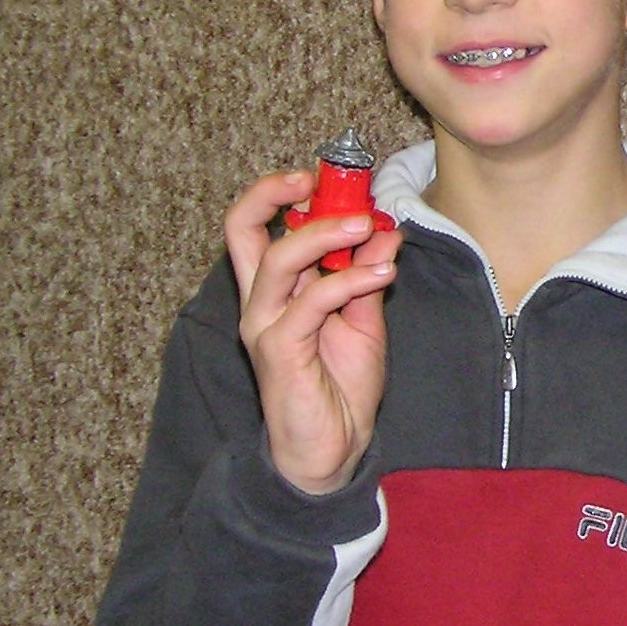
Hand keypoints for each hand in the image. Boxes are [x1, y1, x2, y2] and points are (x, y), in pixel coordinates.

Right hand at [228, 169, 402, 495]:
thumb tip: (385, 232)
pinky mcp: (278, 350)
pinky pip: (311, 302)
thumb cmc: (340, 387)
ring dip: (326, 234)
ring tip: (368, 226)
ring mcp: (264, 325)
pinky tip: (382, 274)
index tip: (320, 175)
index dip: (276, 193)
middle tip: (325, 181)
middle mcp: (259, 302)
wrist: (333, 450)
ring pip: (278, 258)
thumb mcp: (363, 321)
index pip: (253, 227)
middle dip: (275, 193)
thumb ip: (366, 277)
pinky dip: (349, 281)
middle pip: (241, 229)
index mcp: (275, 291)